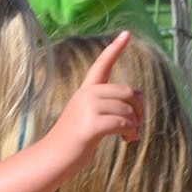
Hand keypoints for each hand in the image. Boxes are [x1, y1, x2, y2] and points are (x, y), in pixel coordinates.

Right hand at [41, 32, 141, 166]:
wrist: (53, 157)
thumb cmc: (74, 140)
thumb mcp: (87, 116)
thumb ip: (106, 107)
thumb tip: (135, 110)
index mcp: (86, 90)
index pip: (102, 64)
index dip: (115, 48)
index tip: (127, 33)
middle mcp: (87, 94)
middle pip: (127, 91)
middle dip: (139, 108)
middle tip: (138, 124)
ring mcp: (88, 108)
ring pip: (127, 109)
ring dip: (135, 125)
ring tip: (131, 136)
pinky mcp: (91, 124)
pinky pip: (123, 123)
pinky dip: (131, 133)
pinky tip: (129, 140)